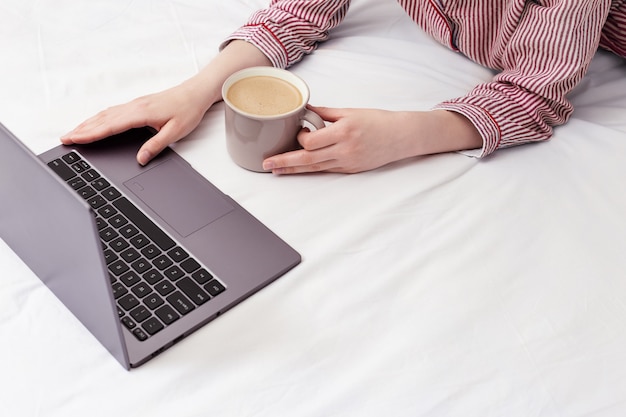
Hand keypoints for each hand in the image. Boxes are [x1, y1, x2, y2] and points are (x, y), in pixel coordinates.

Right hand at [61, 84, 210, 164]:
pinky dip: (99, 118)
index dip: (90, 134)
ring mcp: (135, 104)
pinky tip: (95, 122)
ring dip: (88, 123)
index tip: (74, 139)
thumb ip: (156, 146)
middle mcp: (134, 107)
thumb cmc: (187, 111)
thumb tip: (140, 159)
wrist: (195, 93)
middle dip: (82, 129)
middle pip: (102, 119)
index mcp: (140, 114)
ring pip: (105, 114)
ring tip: (74, 132)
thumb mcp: (175, 132)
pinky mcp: (138, 104)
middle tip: (65, 138)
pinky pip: (113, 111)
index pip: (109, 126)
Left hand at [262, 106, 483, 173]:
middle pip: (308, 160)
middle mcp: (345, 150)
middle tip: (267, 165)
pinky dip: (311, 169)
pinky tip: (299, 168)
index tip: (297, 131)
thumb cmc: (378, 120)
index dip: (300, 138)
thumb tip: (305, 110)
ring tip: (276, 170)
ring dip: (294, 169)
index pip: (312, 141)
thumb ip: (325, 113)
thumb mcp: (350, 111)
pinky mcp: (350, 170)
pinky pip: (326, 169)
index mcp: (344, 132)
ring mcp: (348, 163)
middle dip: (285, 162)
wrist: (401, 136)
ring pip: (315, 168)